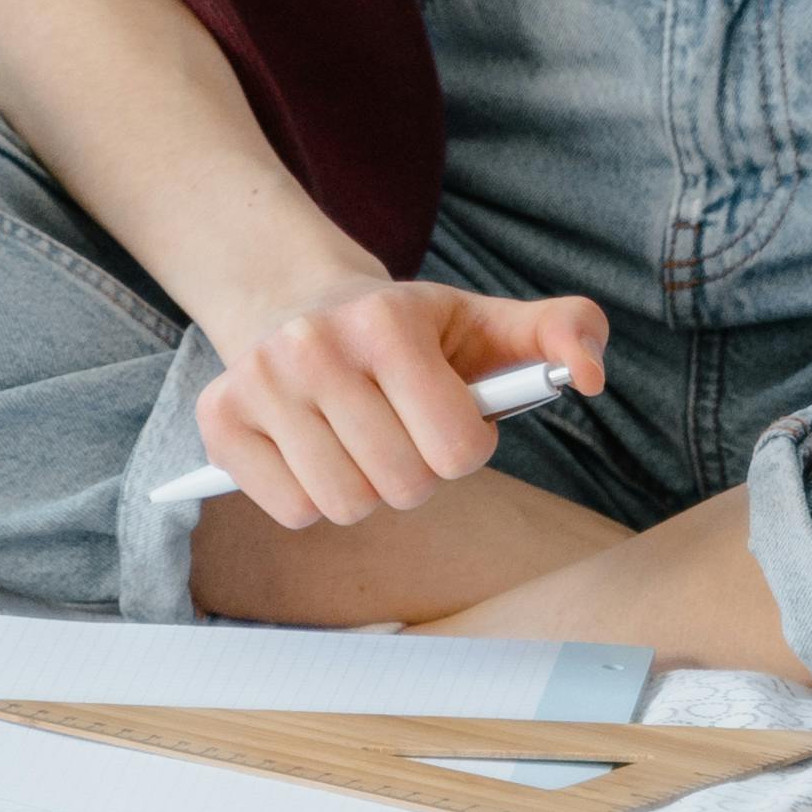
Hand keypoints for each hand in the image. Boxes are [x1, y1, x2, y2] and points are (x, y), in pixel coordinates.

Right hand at [192, 280, 607, 527]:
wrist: (301, 300)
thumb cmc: (412, 330)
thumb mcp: (489, 321)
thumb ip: (563, 332)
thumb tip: (591, 376)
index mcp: (388, 322)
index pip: (456, 450)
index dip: (467, 447)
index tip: (449, 416)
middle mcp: (313, 345)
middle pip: (400, 486)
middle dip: (417, 473)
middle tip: (403, 431)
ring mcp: (259, 382)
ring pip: (343, 506)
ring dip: (366, 489)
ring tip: (362, 440)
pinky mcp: (219, 420)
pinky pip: (290, 511)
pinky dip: (313, 498)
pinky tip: (316, 450)